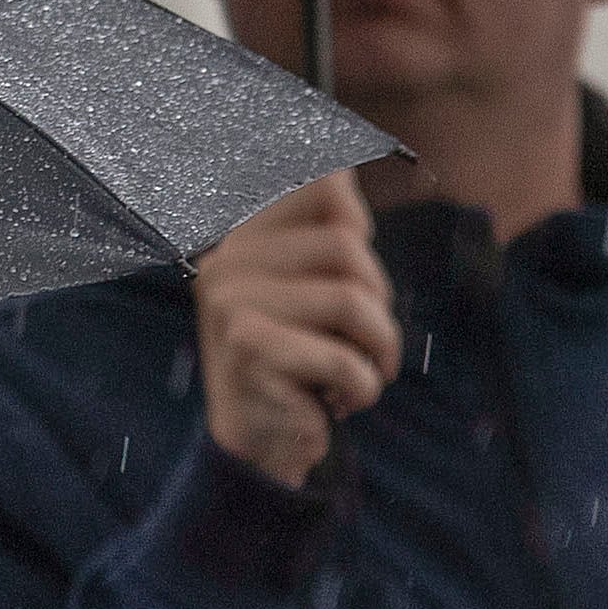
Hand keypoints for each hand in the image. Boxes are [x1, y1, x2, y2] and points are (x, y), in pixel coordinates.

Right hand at [192, 172, 401, 486]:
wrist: (258, 445)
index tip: (354, 251)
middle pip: (347, 248)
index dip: (353, 211)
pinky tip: (339, 400)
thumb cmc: (299, 363)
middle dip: (377, 302)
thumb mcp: (312, 292)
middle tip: (362, 340)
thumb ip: (324, 234)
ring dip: (378, 348)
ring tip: (359, 372)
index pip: (317, 181)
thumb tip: (341, 163)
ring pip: (353, 301)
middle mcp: (229, 263)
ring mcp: (233, 304)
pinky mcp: (248, 349)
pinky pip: (345, 357)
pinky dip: (362, 387)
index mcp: (245, 240)